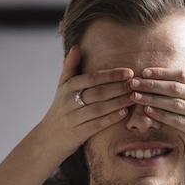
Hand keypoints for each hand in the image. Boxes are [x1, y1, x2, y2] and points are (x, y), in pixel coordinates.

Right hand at [36, 46, 135, 162]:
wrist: (48, 138)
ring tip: (133, 97)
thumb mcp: (62, 87)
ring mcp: (73, 118)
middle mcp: (69, 102)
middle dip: (118, 88)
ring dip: (118, 102)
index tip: (129, 72)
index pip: (92, 78)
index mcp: (67, 87)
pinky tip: (123, 113)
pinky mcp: (78, 133)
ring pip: (99, 108)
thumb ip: (70, 67)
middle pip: (98, 92)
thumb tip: (76, 47)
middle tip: (135, 84)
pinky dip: (111, 118)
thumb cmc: (60, 109)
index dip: (111, 75)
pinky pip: (97, 124)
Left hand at [127, 47, 184, 166]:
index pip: (183, 75)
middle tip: (134, 83)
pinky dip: (161, 116)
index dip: (162, 73)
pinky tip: (148, 112)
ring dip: (153, 99)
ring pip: (175, 104)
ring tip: (136, 96)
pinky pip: (178, 121)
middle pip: (176, 87)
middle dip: (152, 84)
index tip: (145, 72)